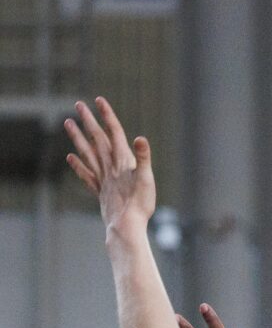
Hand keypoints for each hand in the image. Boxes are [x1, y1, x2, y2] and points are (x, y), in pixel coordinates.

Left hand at [65, 97, 155, 231]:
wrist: (126, 226)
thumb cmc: (140, 204)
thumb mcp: (147, 179)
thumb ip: (143, 158)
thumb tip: (140, 138)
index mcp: (122, 161)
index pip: (114, 133)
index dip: (107, 116)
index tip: (98, 100)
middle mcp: (109, 167)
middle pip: (97, 139)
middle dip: (89, 121)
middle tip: (78, 104)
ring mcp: (102, 179)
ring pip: (87, 153)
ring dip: (77, 137)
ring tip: (67, 123)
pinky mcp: (99, 192)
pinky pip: (86, 174)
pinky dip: (77, 165)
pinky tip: (70, 157)